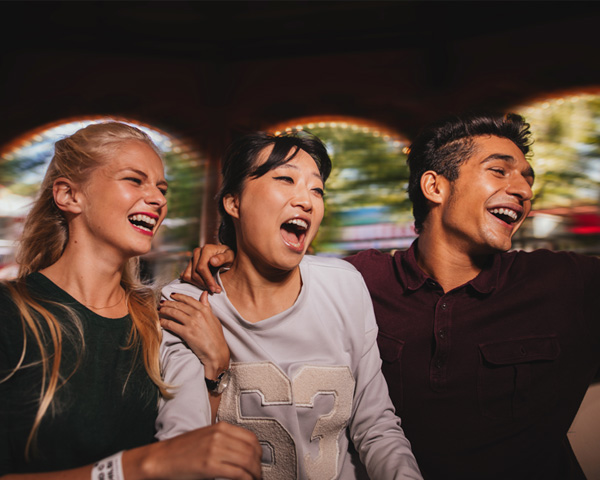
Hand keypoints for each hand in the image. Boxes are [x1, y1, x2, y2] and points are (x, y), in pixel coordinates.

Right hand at [129, 422, 262, 479]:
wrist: (162, 458)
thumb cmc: (183, 450)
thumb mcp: (208, 437)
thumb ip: (226, 440)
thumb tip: (245, 452)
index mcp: (221, 427)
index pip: (251, 438)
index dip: (259, 452)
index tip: (259, 461)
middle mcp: (220, 436)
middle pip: (252, 450)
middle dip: (258, 465)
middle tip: (258, 474)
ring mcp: (215, 450)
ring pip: (247, 462)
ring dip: (254, 474)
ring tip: (254, 479)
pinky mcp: (210, 466)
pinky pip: (237, 473)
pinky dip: (246, 479)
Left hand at [159, 291, 228, 378]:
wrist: (216, 352)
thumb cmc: (216, 337)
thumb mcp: (213, 318)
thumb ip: (206, 306)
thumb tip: (204, 294)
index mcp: (204, 310)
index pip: (189, 299)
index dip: (179, 296)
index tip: (172, 295)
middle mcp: (198, 314)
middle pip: (179, 305)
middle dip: (168, 303)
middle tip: (162, 302)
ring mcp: (191, 323)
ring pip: (174, 313)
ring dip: (164, 310)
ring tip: (159, 310)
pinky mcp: (186, 333)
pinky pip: (171, 325)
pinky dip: (164, 322)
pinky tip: (160, 321)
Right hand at [181, 245, 234, 293]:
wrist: (224, 254)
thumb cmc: (228, 255)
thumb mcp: (230, 256)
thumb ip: (223, 258)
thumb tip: (212, 261)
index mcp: (206, 249)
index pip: (201, 267)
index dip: (207, 280)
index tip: (214, 288)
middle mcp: (197, 252)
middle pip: (195, 273)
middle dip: (204, 284)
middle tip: (215, 290)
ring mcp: (192, 258)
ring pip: (188, 276)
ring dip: (198, 284)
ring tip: (210, 288)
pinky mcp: (190, 265)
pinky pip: (186, 276)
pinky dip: (193, 283)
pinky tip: (204, 285)